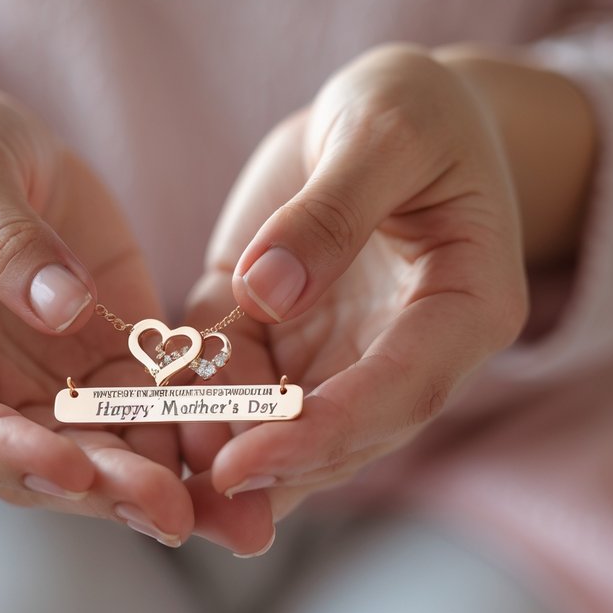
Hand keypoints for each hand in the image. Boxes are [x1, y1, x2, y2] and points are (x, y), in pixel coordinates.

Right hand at [0, 86, 194, 542]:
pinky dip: (187, 447)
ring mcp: (33, 392)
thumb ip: (2, 231)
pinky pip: (142, 422)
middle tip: (169, 515)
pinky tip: (239, 468)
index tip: (68, 469)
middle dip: (97, 491)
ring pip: (89, 459)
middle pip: (23, 460)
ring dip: (153, 490)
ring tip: (226, 519)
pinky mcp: (100, 377)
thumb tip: (59, 306)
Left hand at [183, 46, 528, 524]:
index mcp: (467, 304)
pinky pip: (239, 388)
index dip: (327, 431)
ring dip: (228, 464)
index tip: (250, 461)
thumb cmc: (412, 108)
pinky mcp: (280, 340)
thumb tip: (266, 291)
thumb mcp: (383, 129)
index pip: (403, 387)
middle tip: (193, 503)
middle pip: (346, 433)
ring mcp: (342, 355)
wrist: (387, 114)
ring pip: (290, 432)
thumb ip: (335, 208)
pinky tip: (145, 431)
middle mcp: (407, 350)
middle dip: (272, 472)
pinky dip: (197, 414)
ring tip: (162, 495)